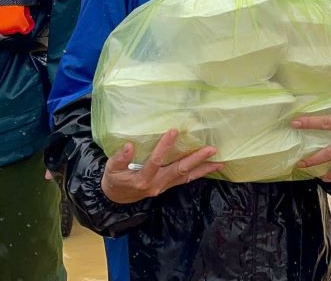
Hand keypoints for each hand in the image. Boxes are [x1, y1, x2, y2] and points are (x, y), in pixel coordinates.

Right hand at [100, 129, 222, 203]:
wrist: (116, 199)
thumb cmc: (114, 180)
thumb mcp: (111, 169)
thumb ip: (120, 159)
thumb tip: (129, 145)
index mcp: (142, 179)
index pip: (156, 161)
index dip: (165, 146)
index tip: (174, 131)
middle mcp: (157, 184)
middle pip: (179, 170)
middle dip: (196, 159)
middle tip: (211, 149)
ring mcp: (164, 186)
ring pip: (186, 176)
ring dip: (203, 169)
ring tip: (220, 162)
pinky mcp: (168, 186)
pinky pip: (186, 180)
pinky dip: (199, 173)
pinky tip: (210, 168)